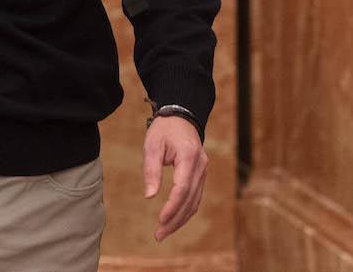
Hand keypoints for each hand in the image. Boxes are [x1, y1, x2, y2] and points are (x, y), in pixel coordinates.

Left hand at [142, 115, 207, 241]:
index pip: (182, 188)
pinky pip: (195, 197)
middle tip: (159, 235)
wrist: (181, 117)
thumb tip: (149, 196)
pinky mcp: (201, 175)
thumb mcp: (152, 145)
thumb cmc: (164, 130)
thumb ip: (151, 170)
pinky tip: (174, 220)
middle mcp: (201, 166)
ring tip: (163, 232)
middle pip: (190, 200)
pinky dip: (185, 210)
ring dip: (180, 219)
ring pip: (195, 202)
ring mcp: (203, 172)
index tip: (160, 220)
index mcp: (189, 157)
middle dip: (175, 219)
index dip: (172, 206)